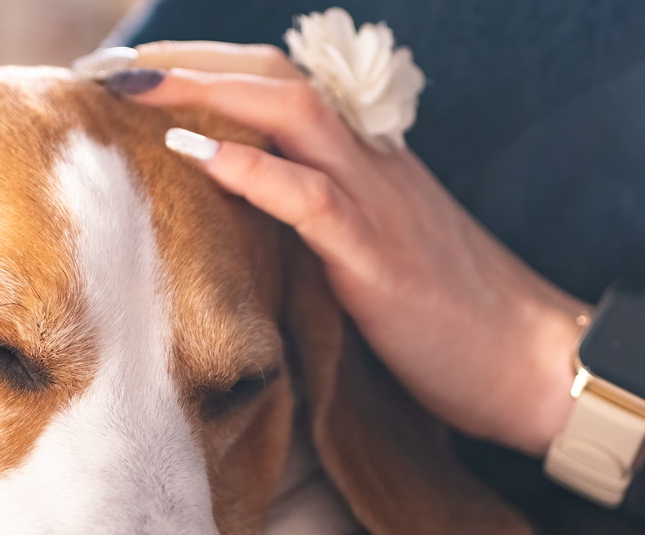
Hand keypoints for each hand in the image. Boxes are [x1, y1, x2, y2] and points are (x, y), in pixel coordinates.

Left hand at [103, 42, 588, 455]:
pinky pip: (308, 194)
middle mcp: (371, 164)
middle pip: (275, 76)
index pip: (284, 86)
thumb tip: (253, 233)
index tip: (140, 77)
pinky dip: (247, 166)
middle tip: (110, 70)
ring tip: (131, 88)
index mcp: (370, 164)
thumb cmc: (457, 323)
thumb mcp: (381, 259)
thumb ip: (324, 231)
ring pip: (289, 109)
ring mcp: (377, 202)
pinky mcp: (377, 256)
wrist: (534, 362)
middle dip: (190, 61)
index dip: (210, 70)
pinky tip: (190, 150)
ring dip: (204, 88)